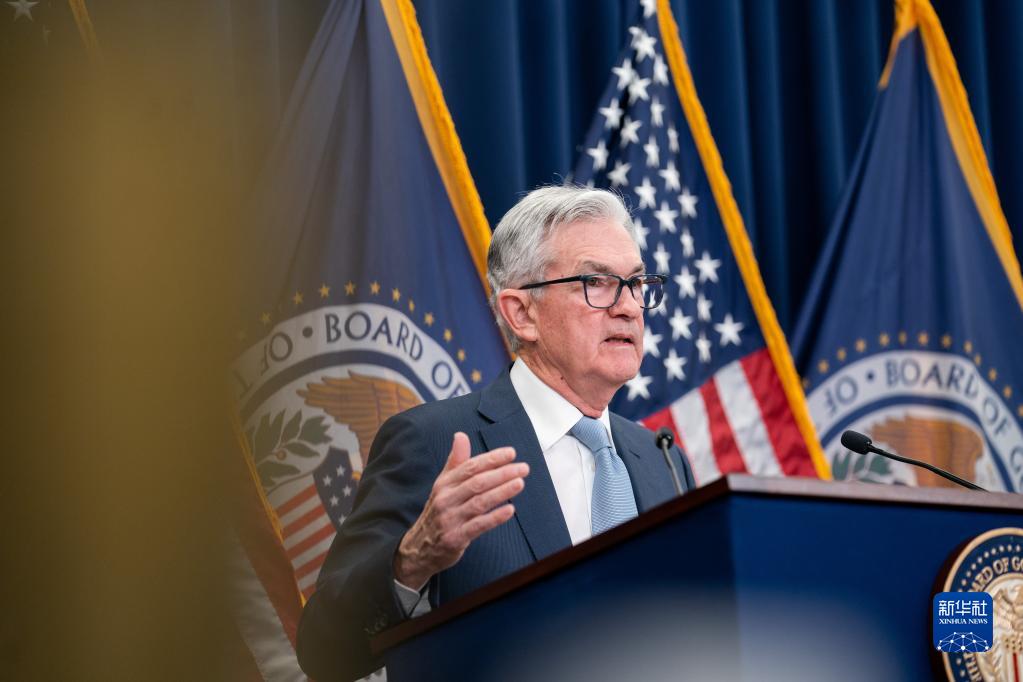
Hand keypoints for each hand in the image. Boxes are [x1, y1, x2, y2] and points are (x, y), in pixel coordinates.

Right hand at [393, 432, 527, 589]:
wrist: (420, 547)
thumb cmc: (438, 511)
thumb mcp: (443, 485)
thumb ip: (456, 461)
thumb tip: (460, 435)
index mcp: (444, 483)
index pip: (470, 466)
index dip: (492, 459)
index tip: (511, 453)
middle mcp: (446, 499)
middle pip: (477, 482)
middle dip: (502, 473)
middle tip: (523, 468)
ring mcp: (450, 519)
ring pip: (479, 502)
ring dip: (502, 492)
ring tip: (520, 483)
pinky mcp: (455, 538)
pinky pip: (478, 526)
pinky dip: (494, 517)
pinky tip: (510, 510)